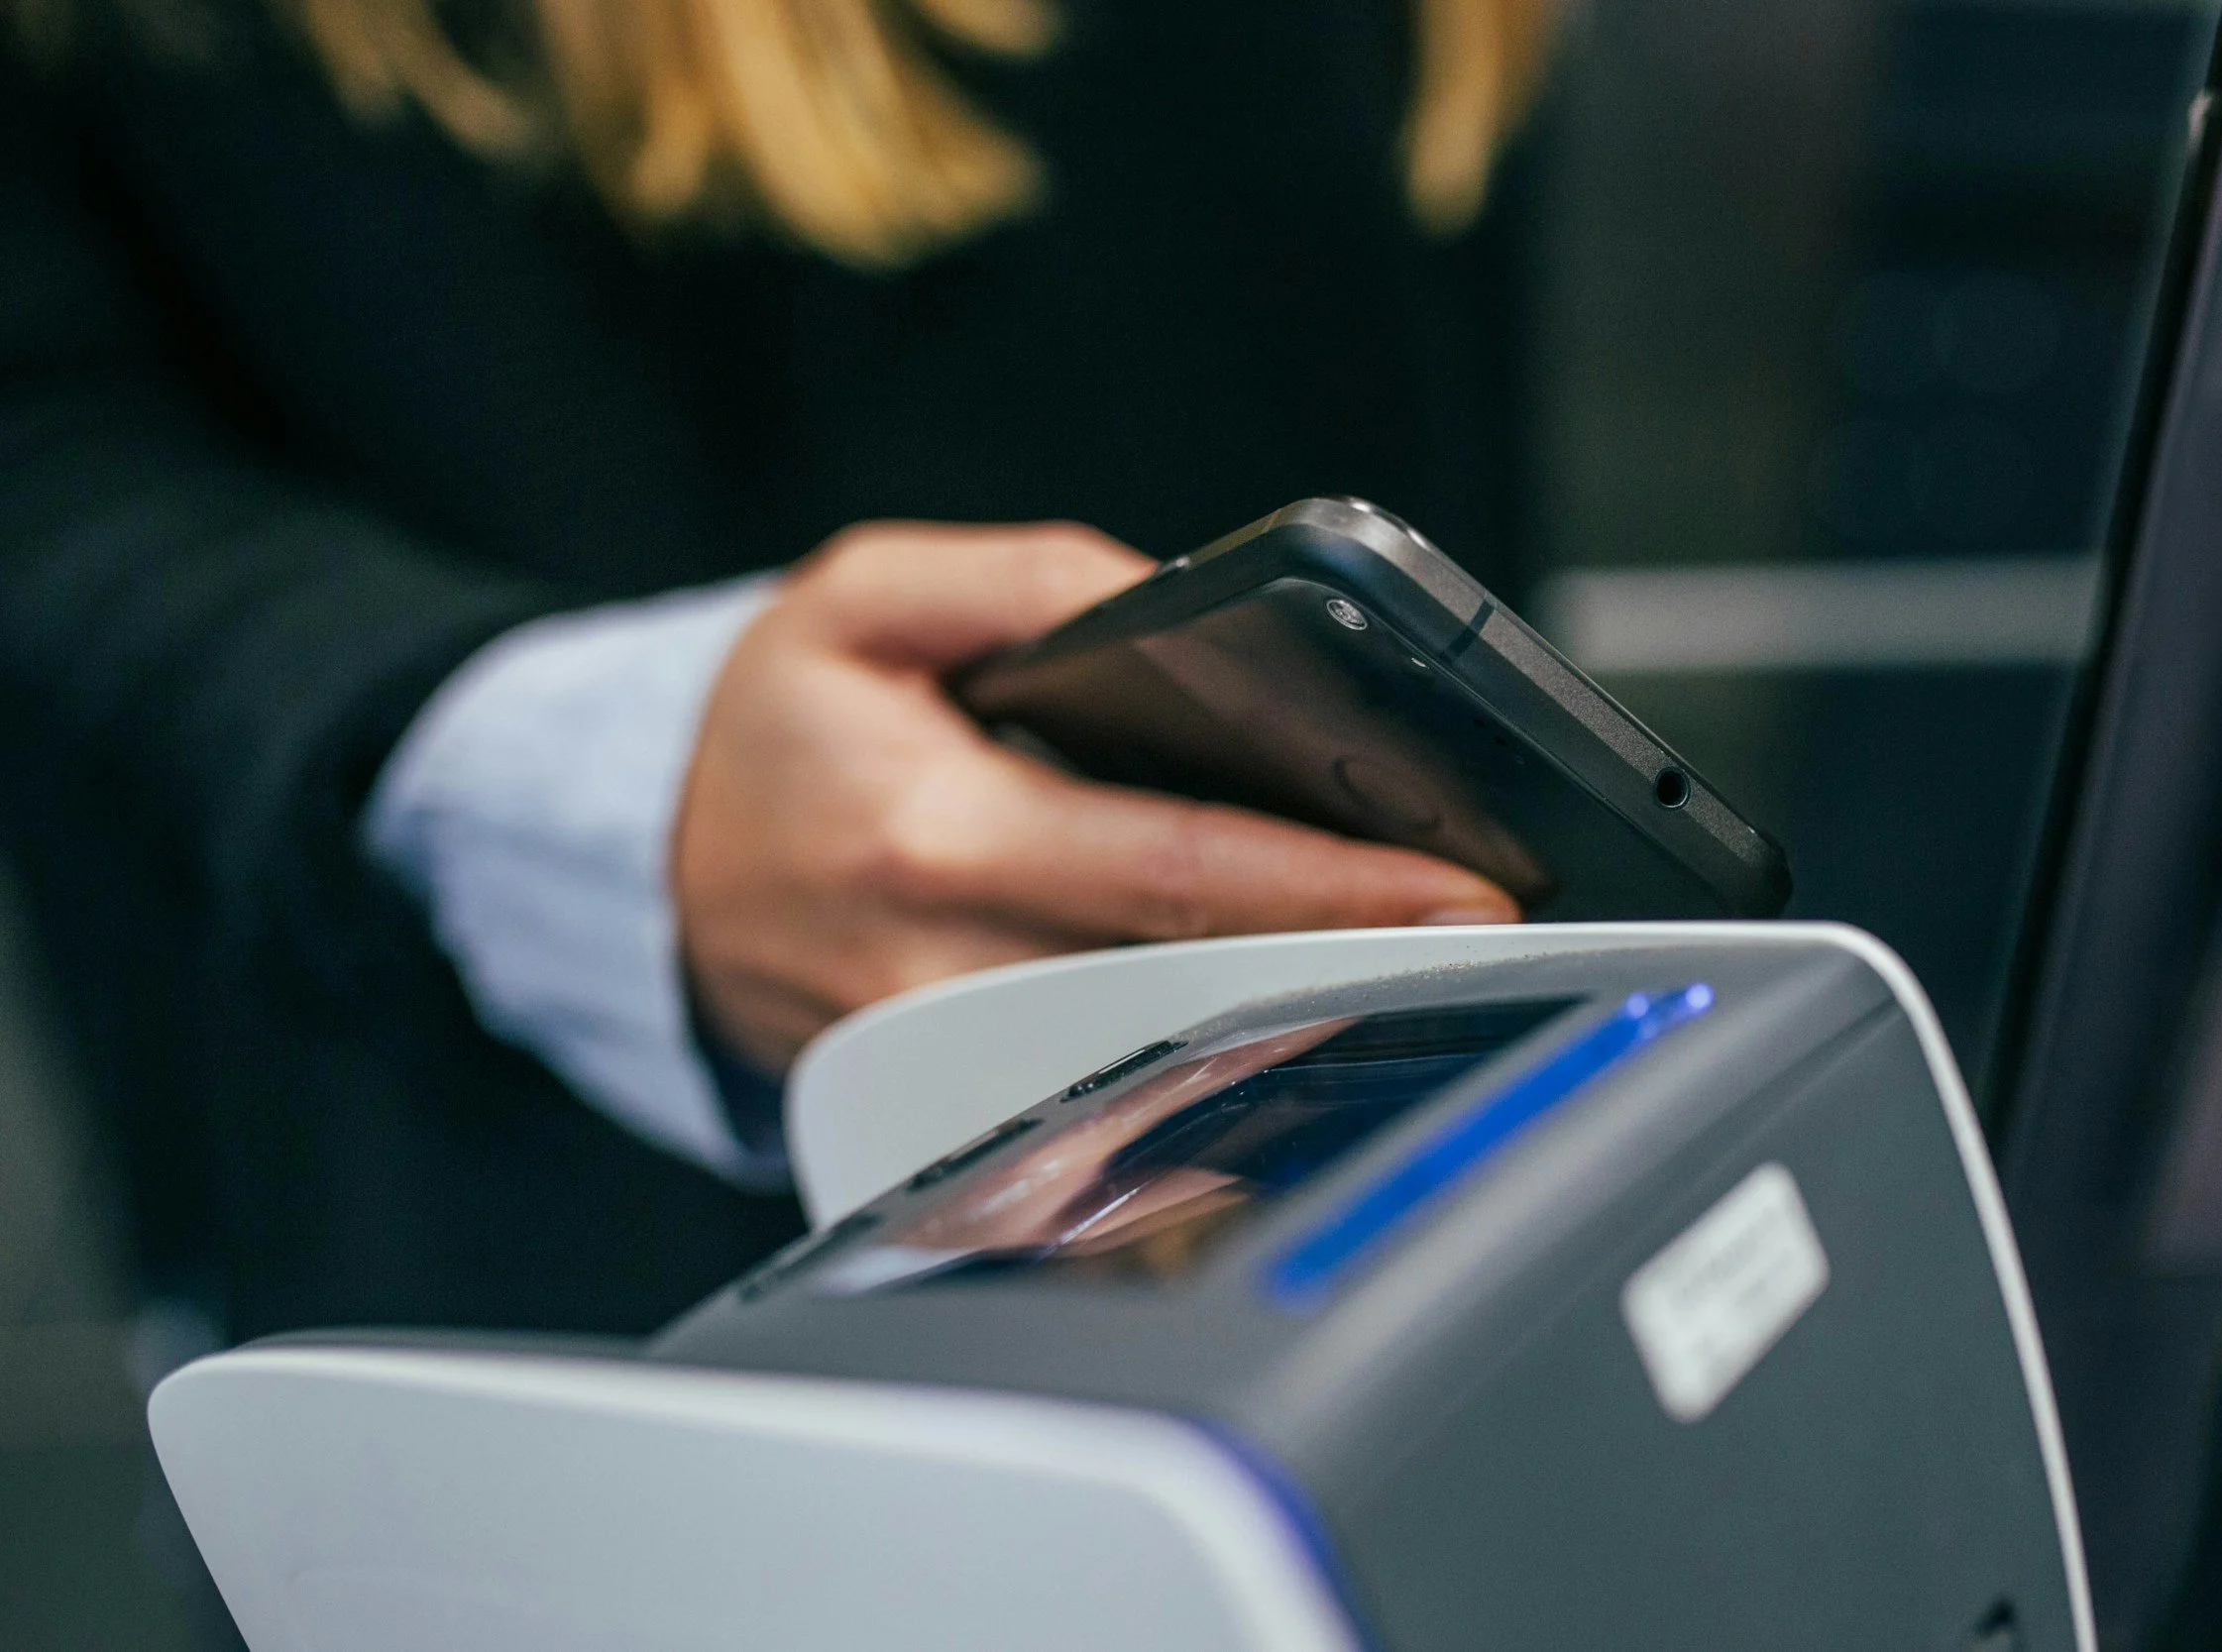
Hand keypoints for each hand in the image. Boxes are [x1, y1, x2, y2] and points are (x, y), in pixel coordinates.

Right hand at [674, 520, 1519, 1070]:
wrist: (649, 865)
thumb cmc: (769, 731)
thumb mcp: (866, 596)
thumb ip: (1027, 579)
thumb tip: (1172, 603)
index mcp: (931, 837)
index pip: (1178, 872)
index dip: (1331, 887)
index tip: (1456, 887)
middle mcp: (936, 980)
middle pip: (1194, 996)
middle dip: (1350, 974)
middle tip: (1481, 944)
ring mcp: (936, 1083)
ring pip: (1154, 1085)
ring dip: (1286, 1047)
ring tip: (1404, 990)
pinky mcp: (931, 1138)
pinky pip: (1086, 1158)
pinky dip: (1191, 1128)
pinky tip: (1274, 1076)